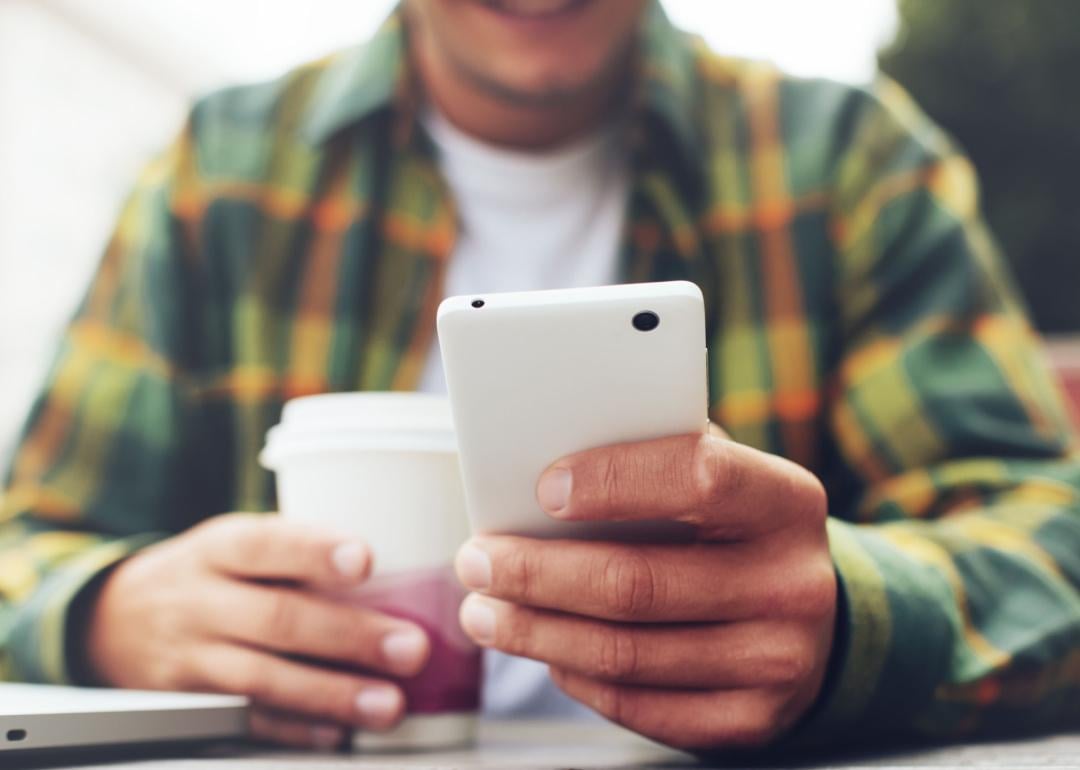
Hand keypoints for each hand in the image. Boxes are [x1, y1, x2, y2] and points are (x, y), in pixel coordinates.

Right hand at [84, 513, 431, 748]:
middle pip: (277, 618)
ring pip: (264, 677)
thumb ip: (295, 552)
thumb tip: (397, 568)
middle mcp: (201, 600)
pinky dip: (295, 728)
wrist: (111, 620)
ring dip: (333, 693)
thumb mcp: (234, 543)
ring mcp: (191, 656)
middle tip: (410, 648)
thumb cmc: (206, 574)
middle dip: (350, 635)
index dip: (315, 551)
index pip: (267, 543)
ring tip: (389, 704)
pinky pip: (246, 720)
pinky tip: (337, 734)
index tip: (365, 560)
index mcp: (220, 547)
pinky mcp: (188, 704)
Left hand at [454, 429, 835, 751]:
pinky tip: (545, 650)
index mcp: (784, 501)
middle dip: (536, 573)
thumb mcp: (720, 481)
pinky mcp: (751, 720)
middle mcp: (791, 584)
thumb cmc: (733, 531)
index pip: (699, 477)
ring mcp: (777, 661)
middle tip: (476, 561)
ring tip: (484, 612)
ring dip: (535, 632)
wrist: (810, 619)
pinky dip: (575, 676)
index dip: (614, 481)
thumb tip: (545, 471)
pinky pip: (637, 704)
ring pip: (624, 653)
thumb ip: (654, 465)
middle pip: (637, 583)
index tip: (542, 489)